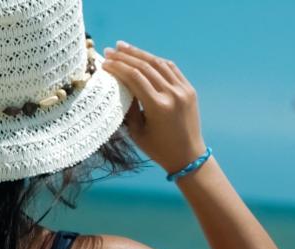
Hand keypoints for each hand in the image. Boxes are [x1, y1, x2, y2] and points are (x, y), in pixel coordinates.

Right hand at [102, 41, 206, 173]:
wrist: (188, 156)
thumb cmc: (158, 149)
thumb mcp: (136, 131)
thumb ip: (128, 106)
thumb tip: (118, 82)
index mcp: (158, 106)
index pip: (134, 77)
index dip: (117, 67)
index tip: (104, 62)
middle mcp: (172, 94)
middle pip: (145, 67)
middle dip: (125, 57)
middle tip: (110, 50)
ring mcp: (183, 90)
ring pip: (159, 63)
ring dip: (140, 54)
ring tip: (123, 47)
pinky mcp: (189, 90)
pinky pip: (171, 69)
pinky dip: (156, 60)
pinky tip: (144, 56)